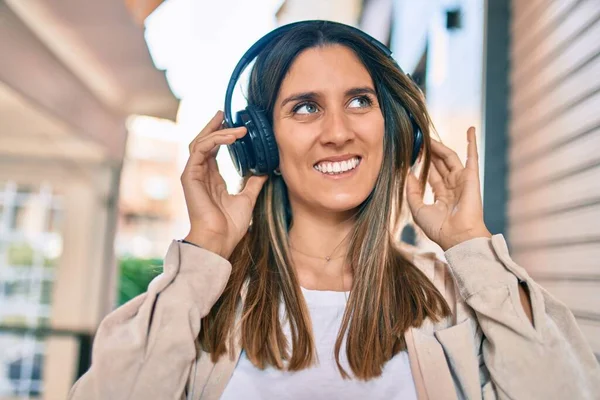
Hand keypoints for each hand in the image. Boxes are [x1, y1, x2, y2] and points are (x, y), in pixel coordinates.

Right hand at [181, 111, 267, 257]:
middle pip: (204, 141)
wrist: (219, 240)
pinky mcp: (190, 176)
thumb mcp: (247, 198)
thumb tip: (264, 171)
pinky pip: (200, 150)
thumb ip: (253, 183)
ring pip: (201, 142)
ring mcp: (194, 174)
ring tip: (235, 126)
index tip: (236, 126)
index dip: (223, 135)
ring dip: (218, 131)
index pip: (214, 149)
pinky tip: (231, 136)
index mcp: (212, 178)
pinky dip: (215, 140)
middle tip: (226, 113)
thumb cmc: (229, 225)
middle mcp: (201, 173)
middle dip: (215, 126)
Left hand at [406, 127, 490, 250]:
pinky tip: (470, 129)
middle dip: (429, 151)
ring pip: (449, 158)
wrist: (457, 237)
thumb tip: (407, 174)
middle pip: (439, 163)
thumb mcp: (417, 209)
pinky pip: (472, 156)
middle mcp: (452, 187)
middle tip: (419, 139)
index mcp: (441, 195)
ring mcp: (462, 181)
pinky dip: (472, 142)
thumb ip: (411, 191)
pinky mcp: (471, 177)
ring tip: (428, 136)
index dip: (423, 162)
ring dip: (440, 147)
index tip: (413, 152)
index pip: (431, 174)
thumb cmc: (439, 228)